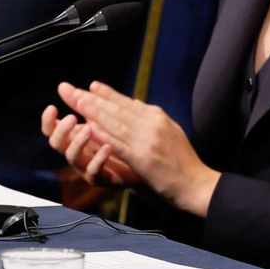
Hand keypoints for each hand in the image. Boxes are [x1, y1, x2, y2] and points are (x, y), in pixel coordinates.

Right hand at [41, 105, 139, 187]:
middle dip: (62, 130)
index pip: (53, 129)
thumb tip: (64, 85)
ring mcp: (87, 166)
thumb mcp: (102, 118)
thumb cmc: (119, 139)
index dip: (49, 120)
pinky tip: (107, 147)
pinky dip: (99, 159)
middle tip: (72, 118)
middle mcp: (76, 151)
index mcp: (74, 136)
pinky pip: (95, 172)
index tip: (52, 107)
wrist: (143, 164)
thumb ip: (84, 104)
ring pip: (73, 157)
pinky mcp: (102, 178)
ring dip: (78, 143)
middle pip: (57, 143)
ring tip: (89, 129)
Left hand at [56, 81, 219, 216]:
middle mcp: (153, 124)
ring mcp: (147, 140)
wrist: (195, 183)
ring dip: (94, 112)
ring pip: (115, 123)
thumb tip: (136, 103)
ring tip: (77, 103)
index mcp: (159, 117)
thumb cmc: (183, 160)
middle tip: (74, 91)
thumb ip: (153, 118)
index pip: (128, 102)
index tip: (91, 86)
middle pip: (118, 109)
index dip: (108, 94)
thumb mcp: (172, 131)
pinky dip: (103, 136)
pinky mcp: (142, 158)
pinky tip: (89, 129)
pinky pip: (118, 144)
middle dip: (94, 99)